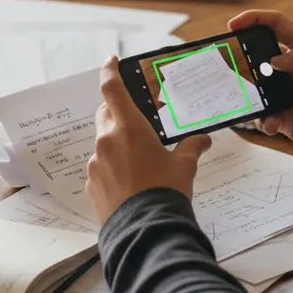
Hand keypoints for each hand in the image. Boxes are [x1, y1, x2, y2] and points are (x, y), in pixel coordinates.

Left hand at [86, 56, 212, 223]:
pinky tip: (130, 182)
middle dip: (117, 112)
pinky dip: (112, 167)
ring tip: (140, 161)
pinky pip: (100, 167)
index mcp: (129, 128)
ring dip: (117, 144)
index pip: (112, 89)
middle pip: (105, 114)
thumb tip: (202, 140)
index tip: (110, 60)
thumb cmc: (166, 193)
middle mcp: (107, 141)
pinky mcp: (91, 184)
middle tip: (135, 119)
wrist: (146, 232)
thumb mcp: (184, 166)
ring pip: (103, 142)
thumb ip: (191, 147)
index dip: (109, 70)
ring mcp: (96, 164)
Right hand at [229, 10, 292, 165]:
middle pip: (259, 57)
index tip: (233, 25)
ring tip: (249, 101)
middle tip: (228, 67)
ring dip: (251, 96)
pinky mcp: (287, 117)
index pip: (275, 25)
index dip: (254, 20)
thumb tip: (273, 59)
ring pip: (258, 89)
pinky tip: (273, 125)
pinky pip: (265, 116)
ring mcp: (289, 94)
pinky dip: (264, 121)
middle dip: (242, 61)